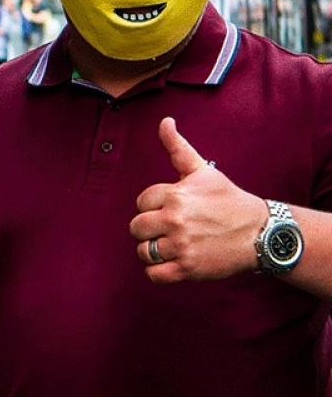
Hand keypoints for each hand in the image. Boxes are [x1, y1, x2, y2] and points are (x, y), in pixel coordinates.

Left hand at [129, 117, 265, 282]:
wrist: (261, 233)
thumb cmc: (228, 201)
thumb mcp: (203, 171)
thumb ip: (177, 148)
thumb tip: (164, 121)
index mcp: (175, 195)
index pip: (141, 202)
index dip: (154, 206)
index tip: (173, 209)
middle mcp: (175, 220)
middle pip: (136, 227)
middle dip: (150, 229)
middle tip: (171, 229)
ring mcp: (181, 245)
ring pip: (143, 251)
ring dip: (154, 250)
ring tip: (173, 245)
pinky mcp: (187, 268)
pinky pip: (153, 274)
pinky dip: (159, 271)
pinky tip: (173, 262)